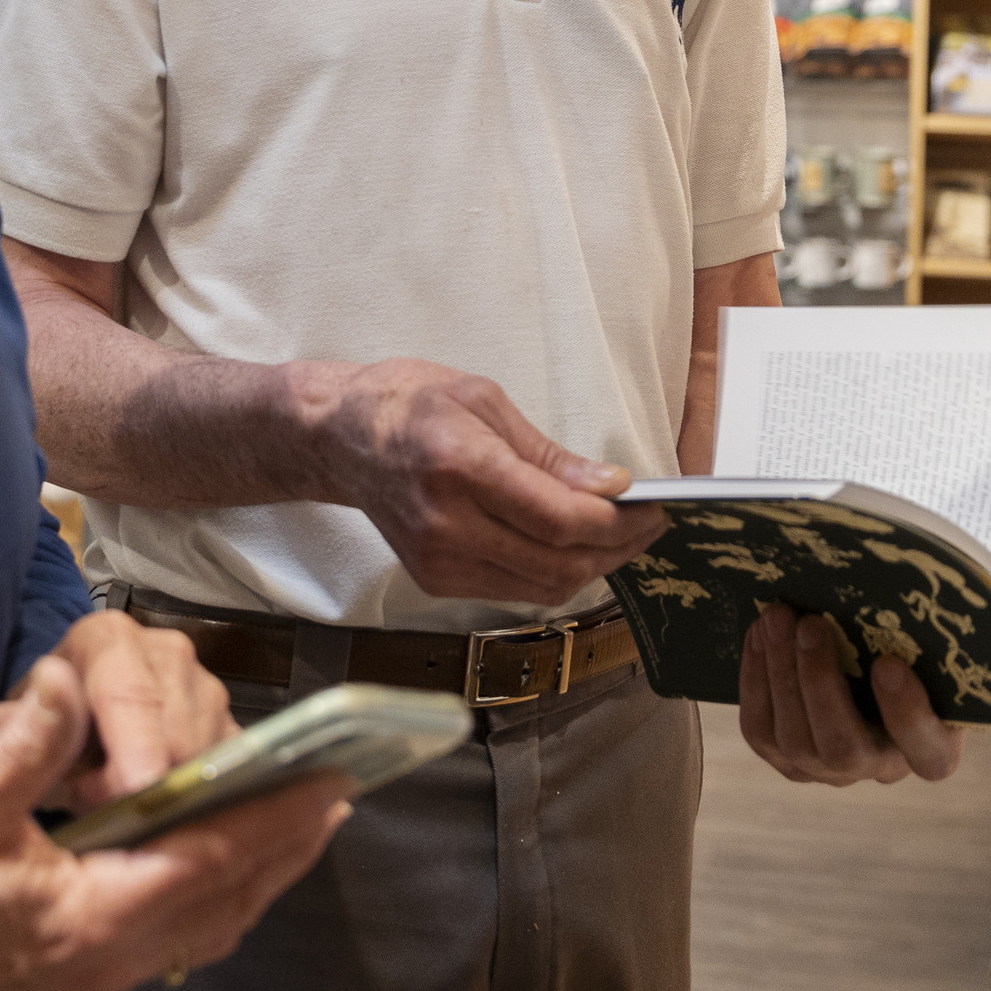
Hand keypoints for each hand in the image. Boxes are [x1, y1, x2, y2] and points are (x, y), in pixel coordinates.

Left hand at [0, 609, 231, 810]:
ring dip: (171, 796)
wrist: (64, 737)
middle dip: (149, 782)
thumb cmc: (39, 732)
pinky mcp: (230, 727)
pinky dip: (203, 806)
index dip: (133, 749)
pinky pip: (230, 773)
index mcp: (109, 639)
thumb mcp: (10, 732)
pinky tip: (170, 828)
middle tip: (108, 819)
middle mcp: (168, 651)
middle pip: (178, 725)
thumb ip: (5, 735)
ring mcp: (206, 688)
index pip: (129, 694)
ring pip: (209, 752)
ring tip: (120, 813)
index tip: (130, 796)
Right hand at [0, 656, 349, 990]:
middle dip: (285, 843)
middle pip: (230, 896)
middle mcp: (115, 952)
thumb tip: (66, 682)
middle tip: (336, 794)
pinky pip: (185, 933)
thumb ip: (24, 745)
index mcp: (94, 913)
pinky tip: (227, 862)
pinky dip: (222, 893)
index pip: (210, 857)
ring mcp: (105, 968)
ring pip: (213, 920)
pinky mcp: (90, 967)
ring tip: (301, 823)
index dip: (273, 817)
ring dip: (261, 870)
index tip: (328, 782)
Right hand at [302, 357, 661, 605]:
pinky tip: (573, 545)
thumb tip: (609, 488)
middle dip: (616, 548)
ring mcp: (438, 560)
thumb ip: (548, 455)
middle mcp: (446, 524)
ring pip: (543, 586)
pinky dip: (555, 572)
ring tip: (618, 536)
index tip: (651, 507)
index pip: (558, 519)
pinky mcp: (435, 580)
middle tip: (647, 524)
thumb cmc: (409, 404)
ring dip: (592, 565)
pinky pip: (516, 589)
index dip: (616, 522)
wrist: (339, 438)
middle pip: (559, 563)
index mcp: (460, 466)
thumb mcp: (483, 400)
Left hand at [736, 605, 963, 785]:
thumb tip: (878, 592)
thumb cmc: (905, 654)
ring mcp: (828, 773)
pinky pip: (760, 731)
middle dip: (819, 682)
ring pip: (794, 741)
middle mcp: (880, 770)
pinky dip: (755, 679)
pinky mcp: (786, 762)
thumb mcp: (925, 652)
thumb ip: (913, 642)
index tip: (888, 664)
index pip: (930, 755)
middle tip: (811, 624)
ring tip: (776, 619)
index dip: (908, 714)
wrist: (862, 668)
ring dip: (779, 672)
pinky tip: (759, 635)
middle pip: (843, 749)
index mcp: (934, 751)